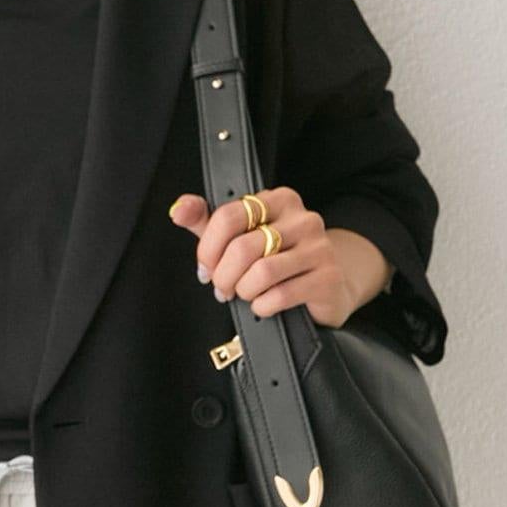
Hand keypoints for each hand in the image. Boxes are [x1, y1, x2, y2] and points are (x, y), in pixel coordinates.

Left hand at [167, 188, 362, 327]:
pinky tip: (264, 304)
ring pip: (262, 273)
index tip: (206, 267)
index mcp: (278, 200)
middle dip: (224, 276)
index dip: (208, 249)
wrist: (327, 284)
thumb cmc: (277, 258)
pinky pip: (280, 295)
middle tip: (223, 288)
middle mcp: (303, 219)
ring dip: (244, 291)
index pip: (228, 217)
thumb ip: (207, 221)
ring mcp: (319, 247)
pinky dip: (263, 306)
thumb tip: (178, 209)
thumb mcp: (241, 236)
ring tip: (245, 294)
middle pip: (242, 248)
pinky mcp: (328, 278)